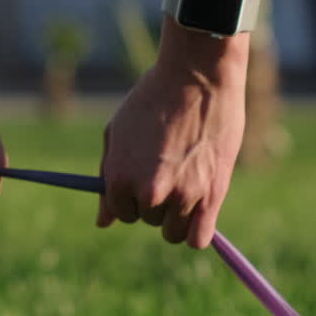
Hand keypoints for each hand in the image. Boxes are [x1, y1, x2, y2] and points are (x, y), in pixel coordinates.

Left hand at [97, 38, 246, 247]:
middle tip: (171, 170)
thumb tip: (103, 222)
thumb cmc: (154, 99)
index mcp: (119, 177)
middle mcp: (148, 192)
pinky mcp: (212, 195)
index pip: (122, 212)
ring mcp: (181, 196)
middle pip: (149, 220)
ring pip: (173, 232)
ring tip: (187, 184)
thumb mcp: (119, 132)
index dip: (132, 198)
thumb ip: (109, 177)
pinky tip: (200, 213)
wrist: (197, 76)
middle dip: (156, 202)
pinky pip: (198, 239)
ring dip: (177, 215)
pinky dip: (197, 232)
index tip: (145, 178)